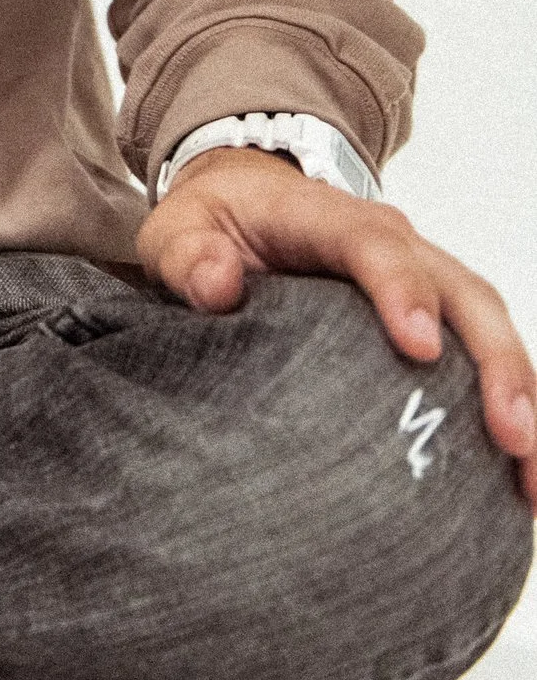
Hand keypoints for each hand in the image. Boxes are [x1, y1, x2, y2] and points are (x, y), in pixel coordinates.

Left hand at [139, 147, 536, 508]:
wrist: (248, 201)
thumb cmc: (215, 225)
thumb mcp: (179, 231)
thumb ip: (188, 256)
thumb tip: (218, 285)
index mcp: (326, 218)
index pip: (373, 244)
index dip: (402, 290)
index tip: (419, 346)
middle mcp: (392, 244)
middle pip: (461, 291)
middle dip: (495, 362)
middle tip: (513, 435)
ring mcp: (424, 280)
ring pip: (488, 328)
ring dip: (520, 394)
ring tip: (533, 472)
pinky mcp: (437, 320)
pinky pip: (485, 360)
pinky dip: (513, 409)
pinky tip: (522, 478)